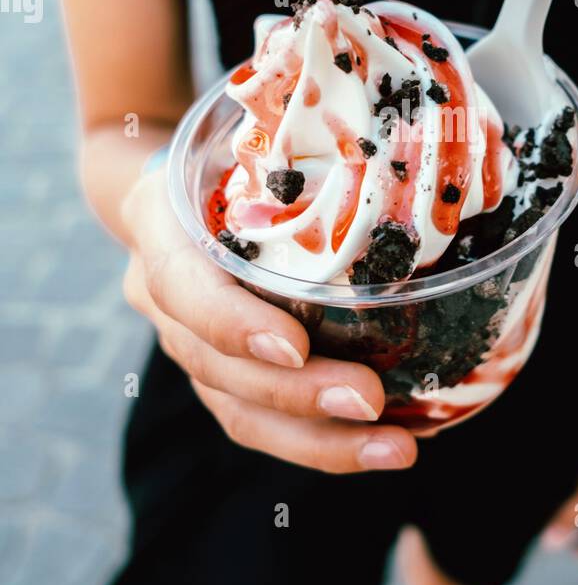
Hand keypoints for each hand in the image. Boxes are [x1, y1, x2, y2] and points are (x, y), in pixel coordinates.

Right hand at [121, 167, 417, 473]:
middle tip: (371, 401)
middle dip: (297, 395)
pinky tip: (385, 446)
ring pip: (240, 411)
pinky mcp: (221, 378)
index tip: (295, 347)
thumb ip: (299, 150)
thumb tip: (409, 164)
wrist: (175, 187)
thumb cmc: (229, 154)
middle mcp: (161, 296)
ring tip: (397, 448)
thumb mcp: (248, 136)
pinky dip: (323, 444)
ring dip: (320, 441)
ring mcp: (188, 345)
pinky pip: (262, 424)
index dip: (233, 325)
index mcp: (160, 227)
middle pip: (218, 367)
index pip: (183, 288)